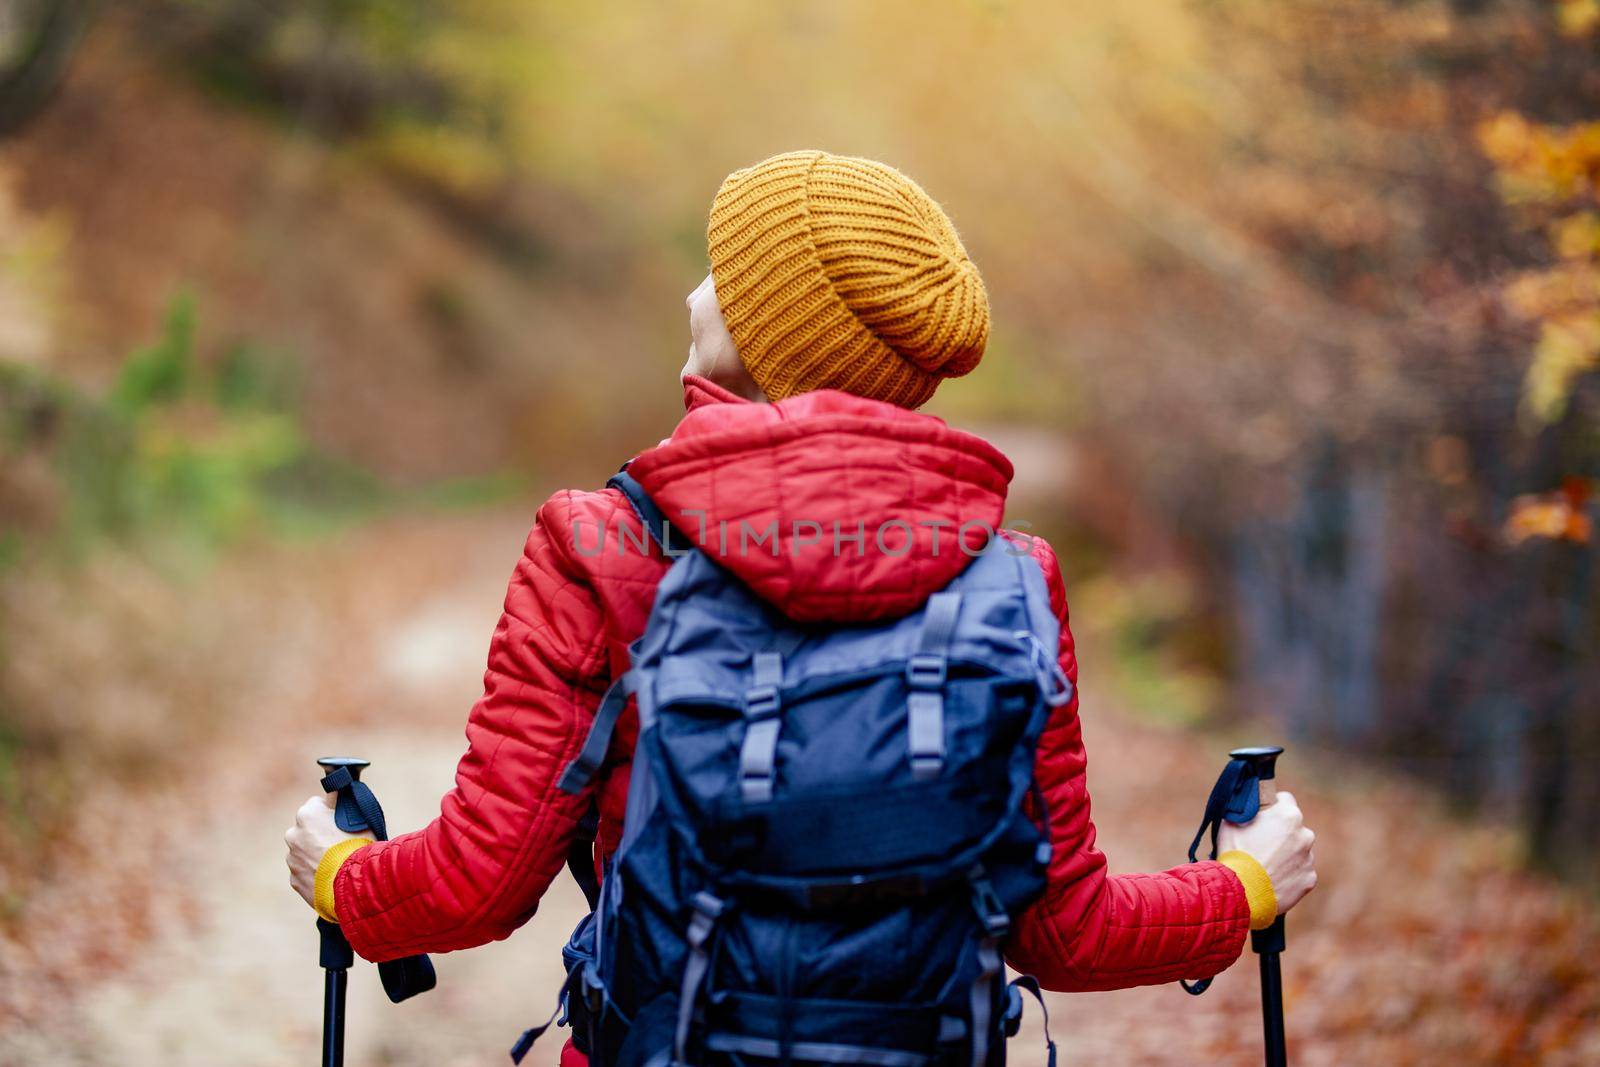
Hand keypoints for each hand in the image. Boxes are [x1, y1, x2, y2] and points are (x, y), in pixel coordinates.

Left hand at [285, 793, 373, 909]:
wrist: (352, 885)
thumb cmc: (358, 847)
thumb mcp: (357, 817)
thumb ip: (343, 804)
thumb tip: (340, 790)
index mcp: (307, 814)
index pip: (318, 804)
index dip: (332, 812)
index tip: (344, 821)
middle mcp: (293, 834)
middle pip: (308, 829)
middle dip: (320, 833)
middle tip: (342, 842)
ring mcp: (292, 859)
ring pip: (305, 851)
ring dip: (317, 854)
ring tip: (338, 862)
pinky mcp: (294, 880)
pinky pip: (305, 872)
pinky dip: (315, 872)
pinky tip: (332, 875)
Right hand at [1217, 790, 1316, 915]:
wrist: (1242, 891)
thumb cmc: (1235, 853)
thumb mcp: (1231, 822)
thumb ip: (1246, 810)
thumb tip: (1246, 805)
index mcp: (1288, 815)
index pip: (1285, 800)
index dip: (1272, 807)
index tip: (1264, 817)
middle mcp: (1305, 834)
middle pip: (1294, 827)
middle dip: (1282, 833)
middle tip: (1262, 844)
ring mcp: (1309, 858)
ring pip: (1298, 851)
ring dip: (1286, 855)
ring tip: (1265, 865)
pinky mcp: (1310, 879)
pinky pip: (1301, 872)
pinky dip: (1290, 874)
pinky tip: (1272, 879)